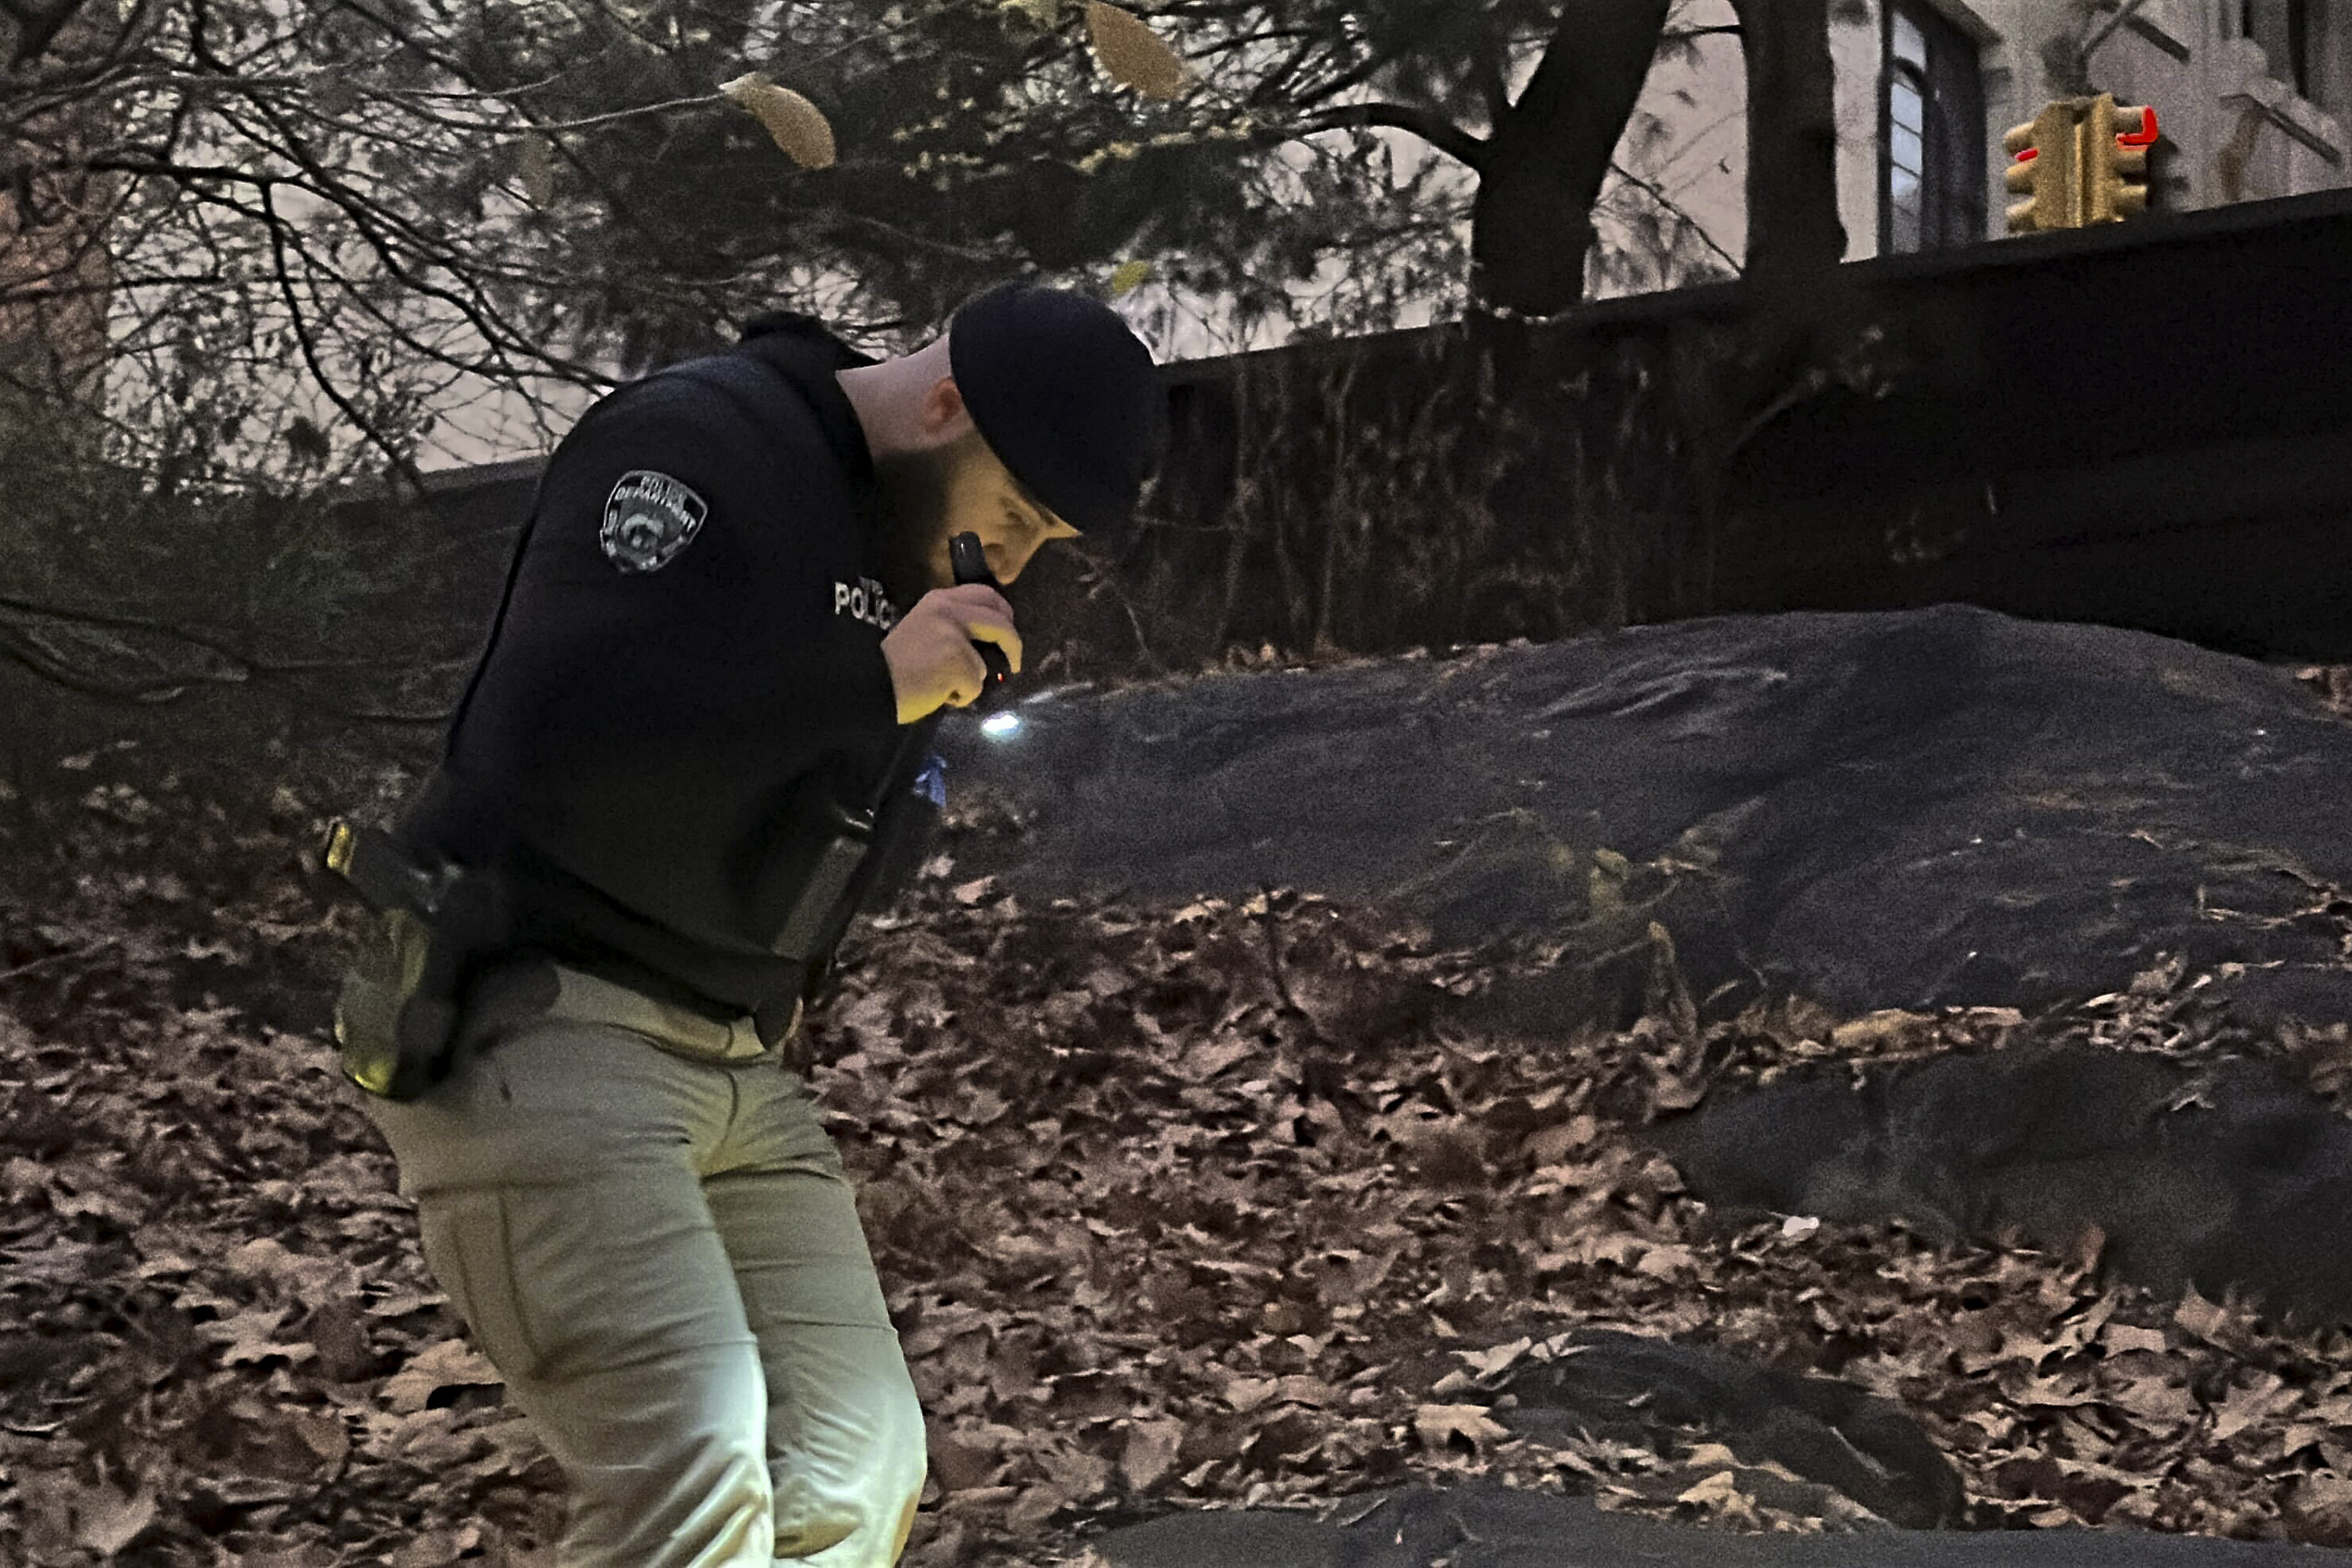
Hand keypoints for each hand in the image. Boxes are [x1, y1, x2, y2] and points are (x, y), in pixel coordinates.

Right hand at [880, 583, 1022, 722]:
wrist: (871, 682)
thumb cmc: (895, 664)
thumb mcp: (923, 627)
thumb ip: (952, 624)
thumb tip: (987, 640)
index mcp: (940, 600)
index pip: (986, 595)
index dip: (1004, 613)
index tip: (1007, 629)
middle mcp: (950, 611)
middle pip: (1001, 624)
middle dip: (1013, 646)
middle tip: (1013, 664)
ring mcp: (955, 636)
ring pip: (985, 664)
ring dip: (971, 682)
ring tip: (942, 686)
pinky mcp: (958, 663)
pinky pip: (975, 687)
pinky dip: (961, 698)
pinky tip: (937, 695)